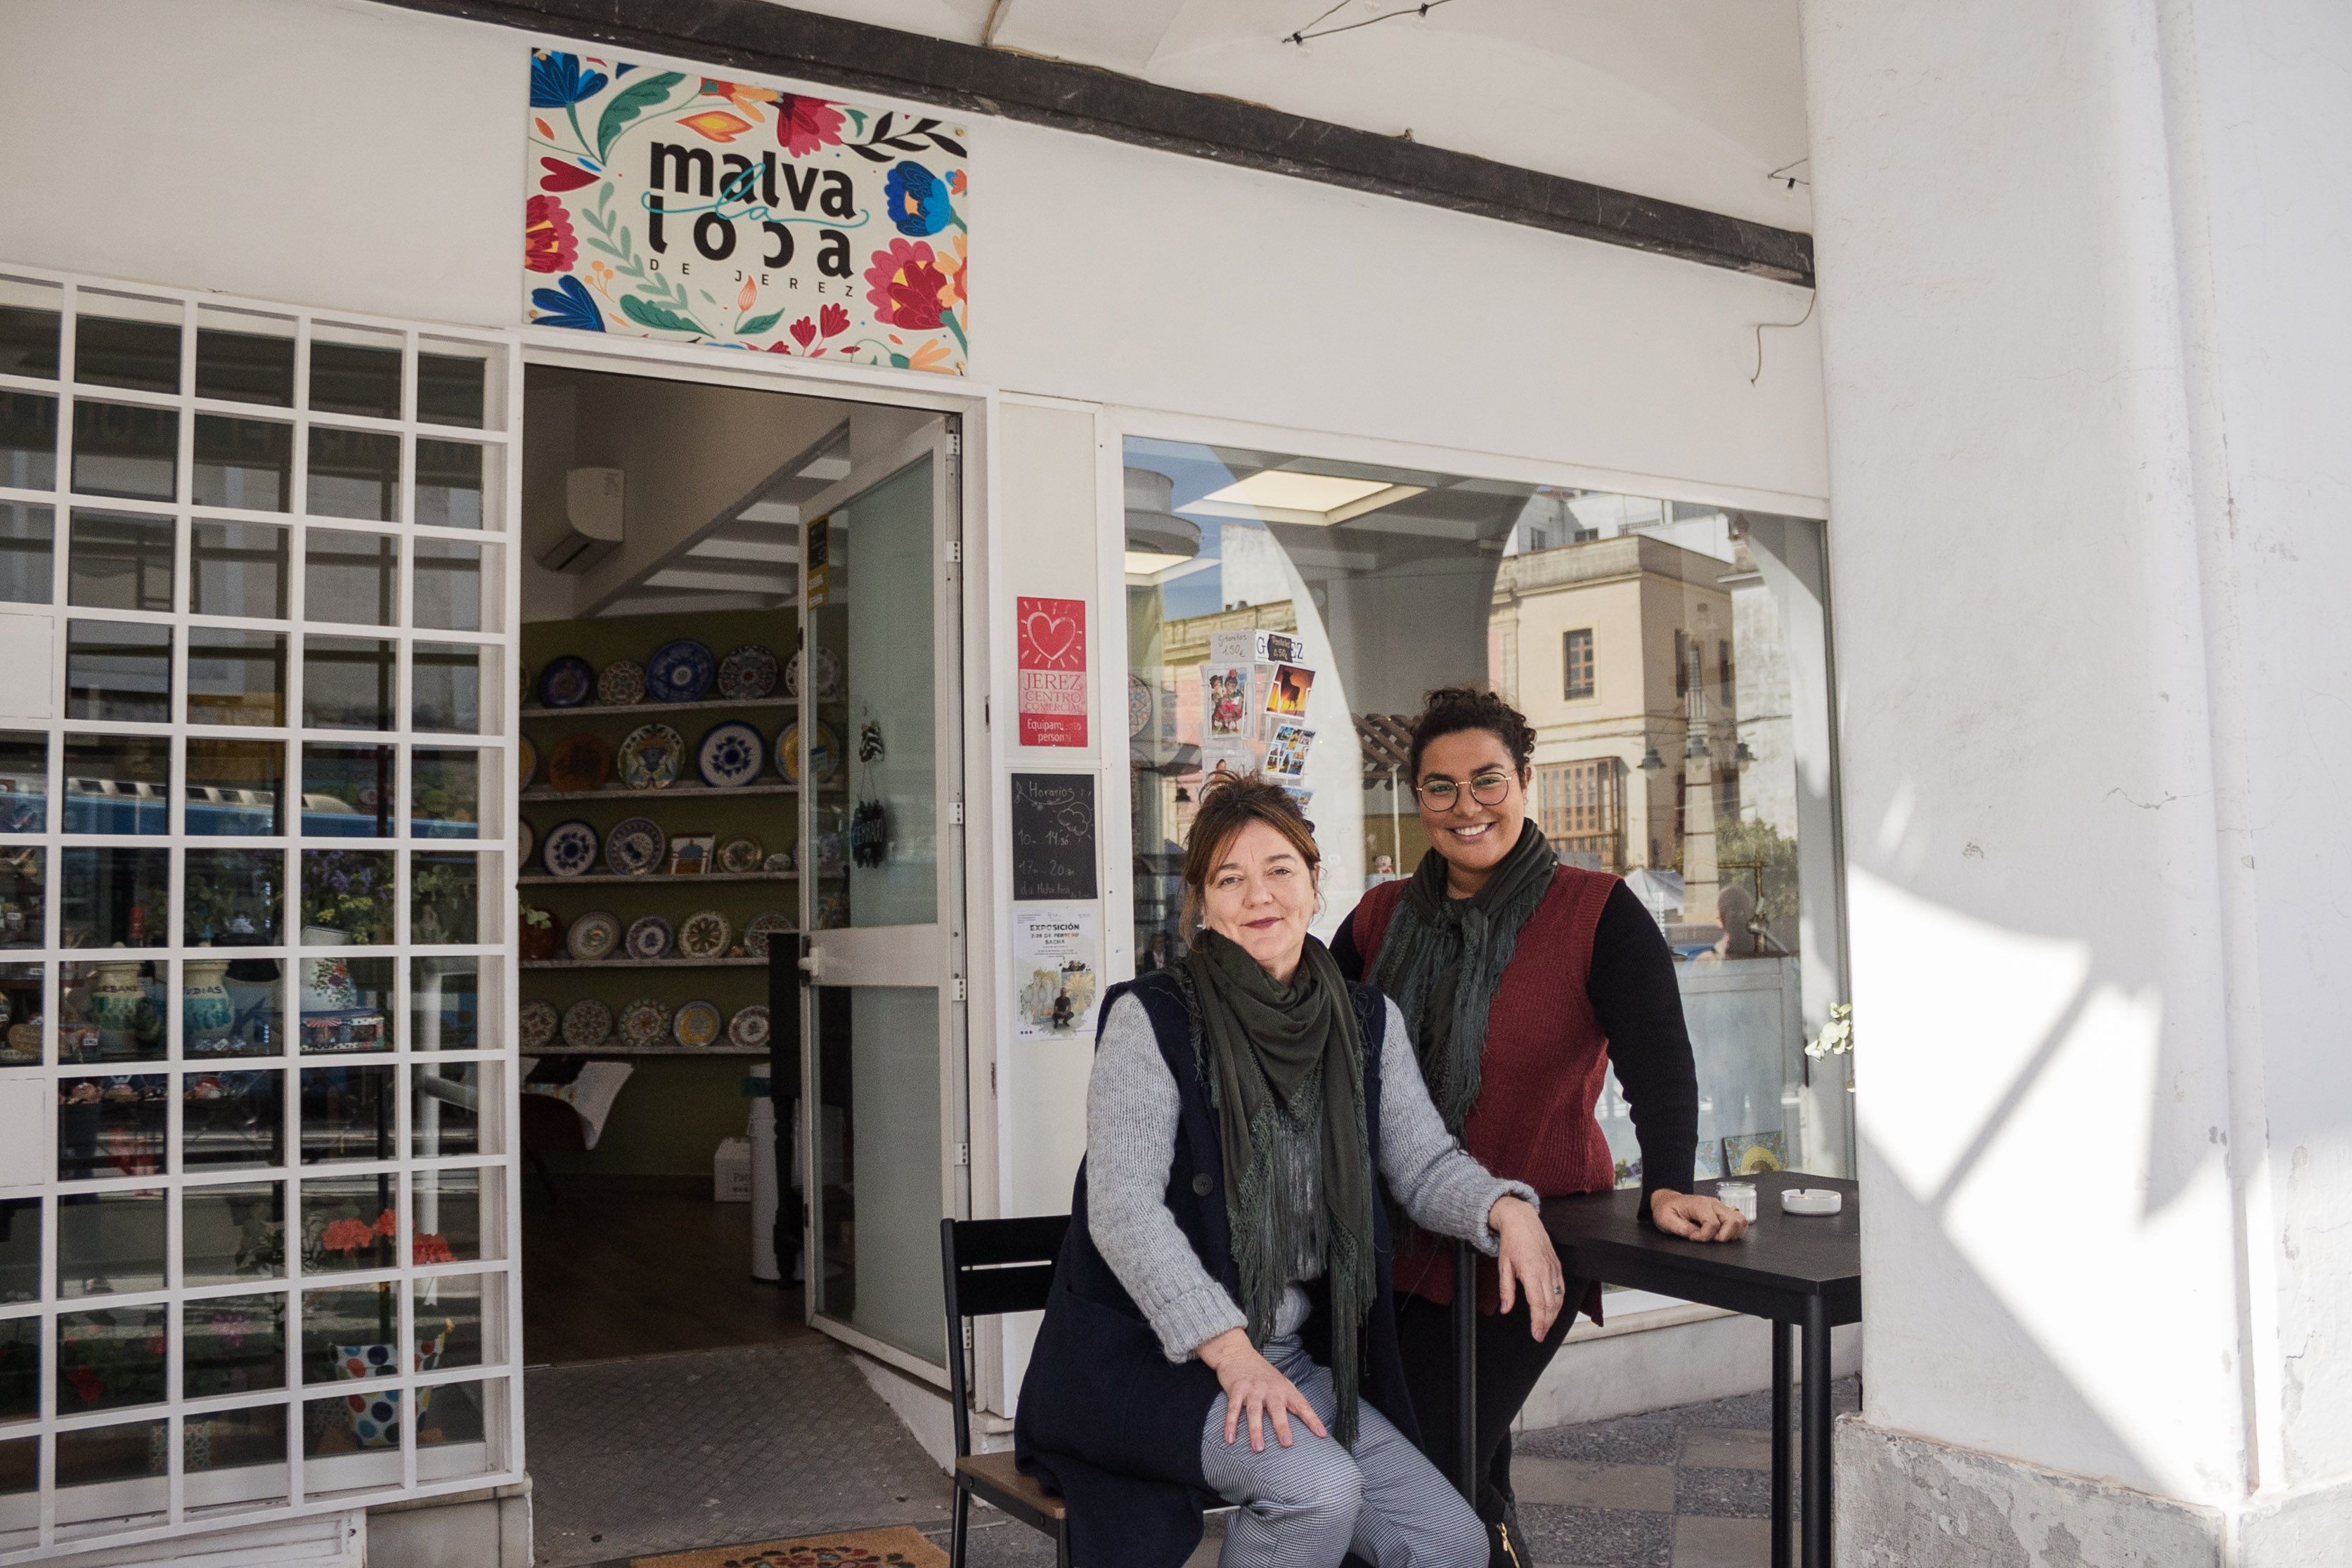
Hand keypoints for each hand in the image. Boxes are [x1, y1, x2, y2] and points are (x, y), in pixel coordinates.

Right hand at [1197, 1328, 1326, 1451]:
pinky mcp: (1236, 1389)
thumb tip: (1303, 1424)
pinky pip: (1234, 1409)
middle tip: (1287, 1443)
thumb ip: (1289, 1400)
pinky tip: (1230, 1438)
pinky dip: (1231, 1424)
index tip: (1322, 1434)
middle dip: (1282, 1426)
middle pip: (1277, 1409)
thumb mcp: (1280, 1384)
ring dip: (1256, 1430)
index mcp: (1285, 1389)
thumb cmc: (1262, 1373)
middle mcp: (1270, 1388)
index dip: (1312, 1420)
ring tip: (1258, 1448)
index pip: (1302, 1405)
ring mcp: (1253, 1389)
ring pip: (1255, 1411)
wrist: (1237, 1353)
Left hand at [1488, 1195, 1565, 1339]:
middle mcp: (1546, 1271)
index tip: (1537, 1334)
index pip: (1538, 1304)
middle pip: (1551, 1305)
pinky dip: (1559, 1301)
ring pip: (1559, 1298)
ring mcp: (1554, 1268)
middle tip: (1540, 1335)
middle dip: (1547, 1323)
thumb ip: (1506, 1290)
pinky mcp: (1557, 1266)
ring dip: (1554, 1315)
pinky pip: (1562, 1288)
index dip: (1539, 1322)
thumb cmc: (1512, 1242)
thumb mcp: (1503, 1266)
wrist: (1522, 1221)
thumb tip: (1506, 1309)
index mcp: (1532, 1272)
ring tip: (1545, 1326)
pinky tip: (1554, 1309)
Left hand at [1650, 1189, 1748, 1241]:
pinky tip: (1721, 1234)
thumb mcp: (1666, 1219)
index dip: (1704, 1236)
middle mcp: (1713, 1204)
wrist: (1668, 1202)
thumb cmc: (1667, 1209)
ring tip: (1716, 1237)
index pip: (1713, 1224)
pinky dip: (1734, 1231)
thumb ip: (1680, 1228)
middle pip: (1733, 1221)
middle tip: (1709, 1239)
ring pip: (1740, 1220)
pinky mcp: (1722, 1212)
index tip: (1694, 1238)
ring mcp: (1720, 1207)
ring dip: (1731, 1234)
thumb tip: (1695, 1235)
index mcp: (1700, 1204)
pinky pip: (1738, 1221)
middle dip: (1722, 1237)